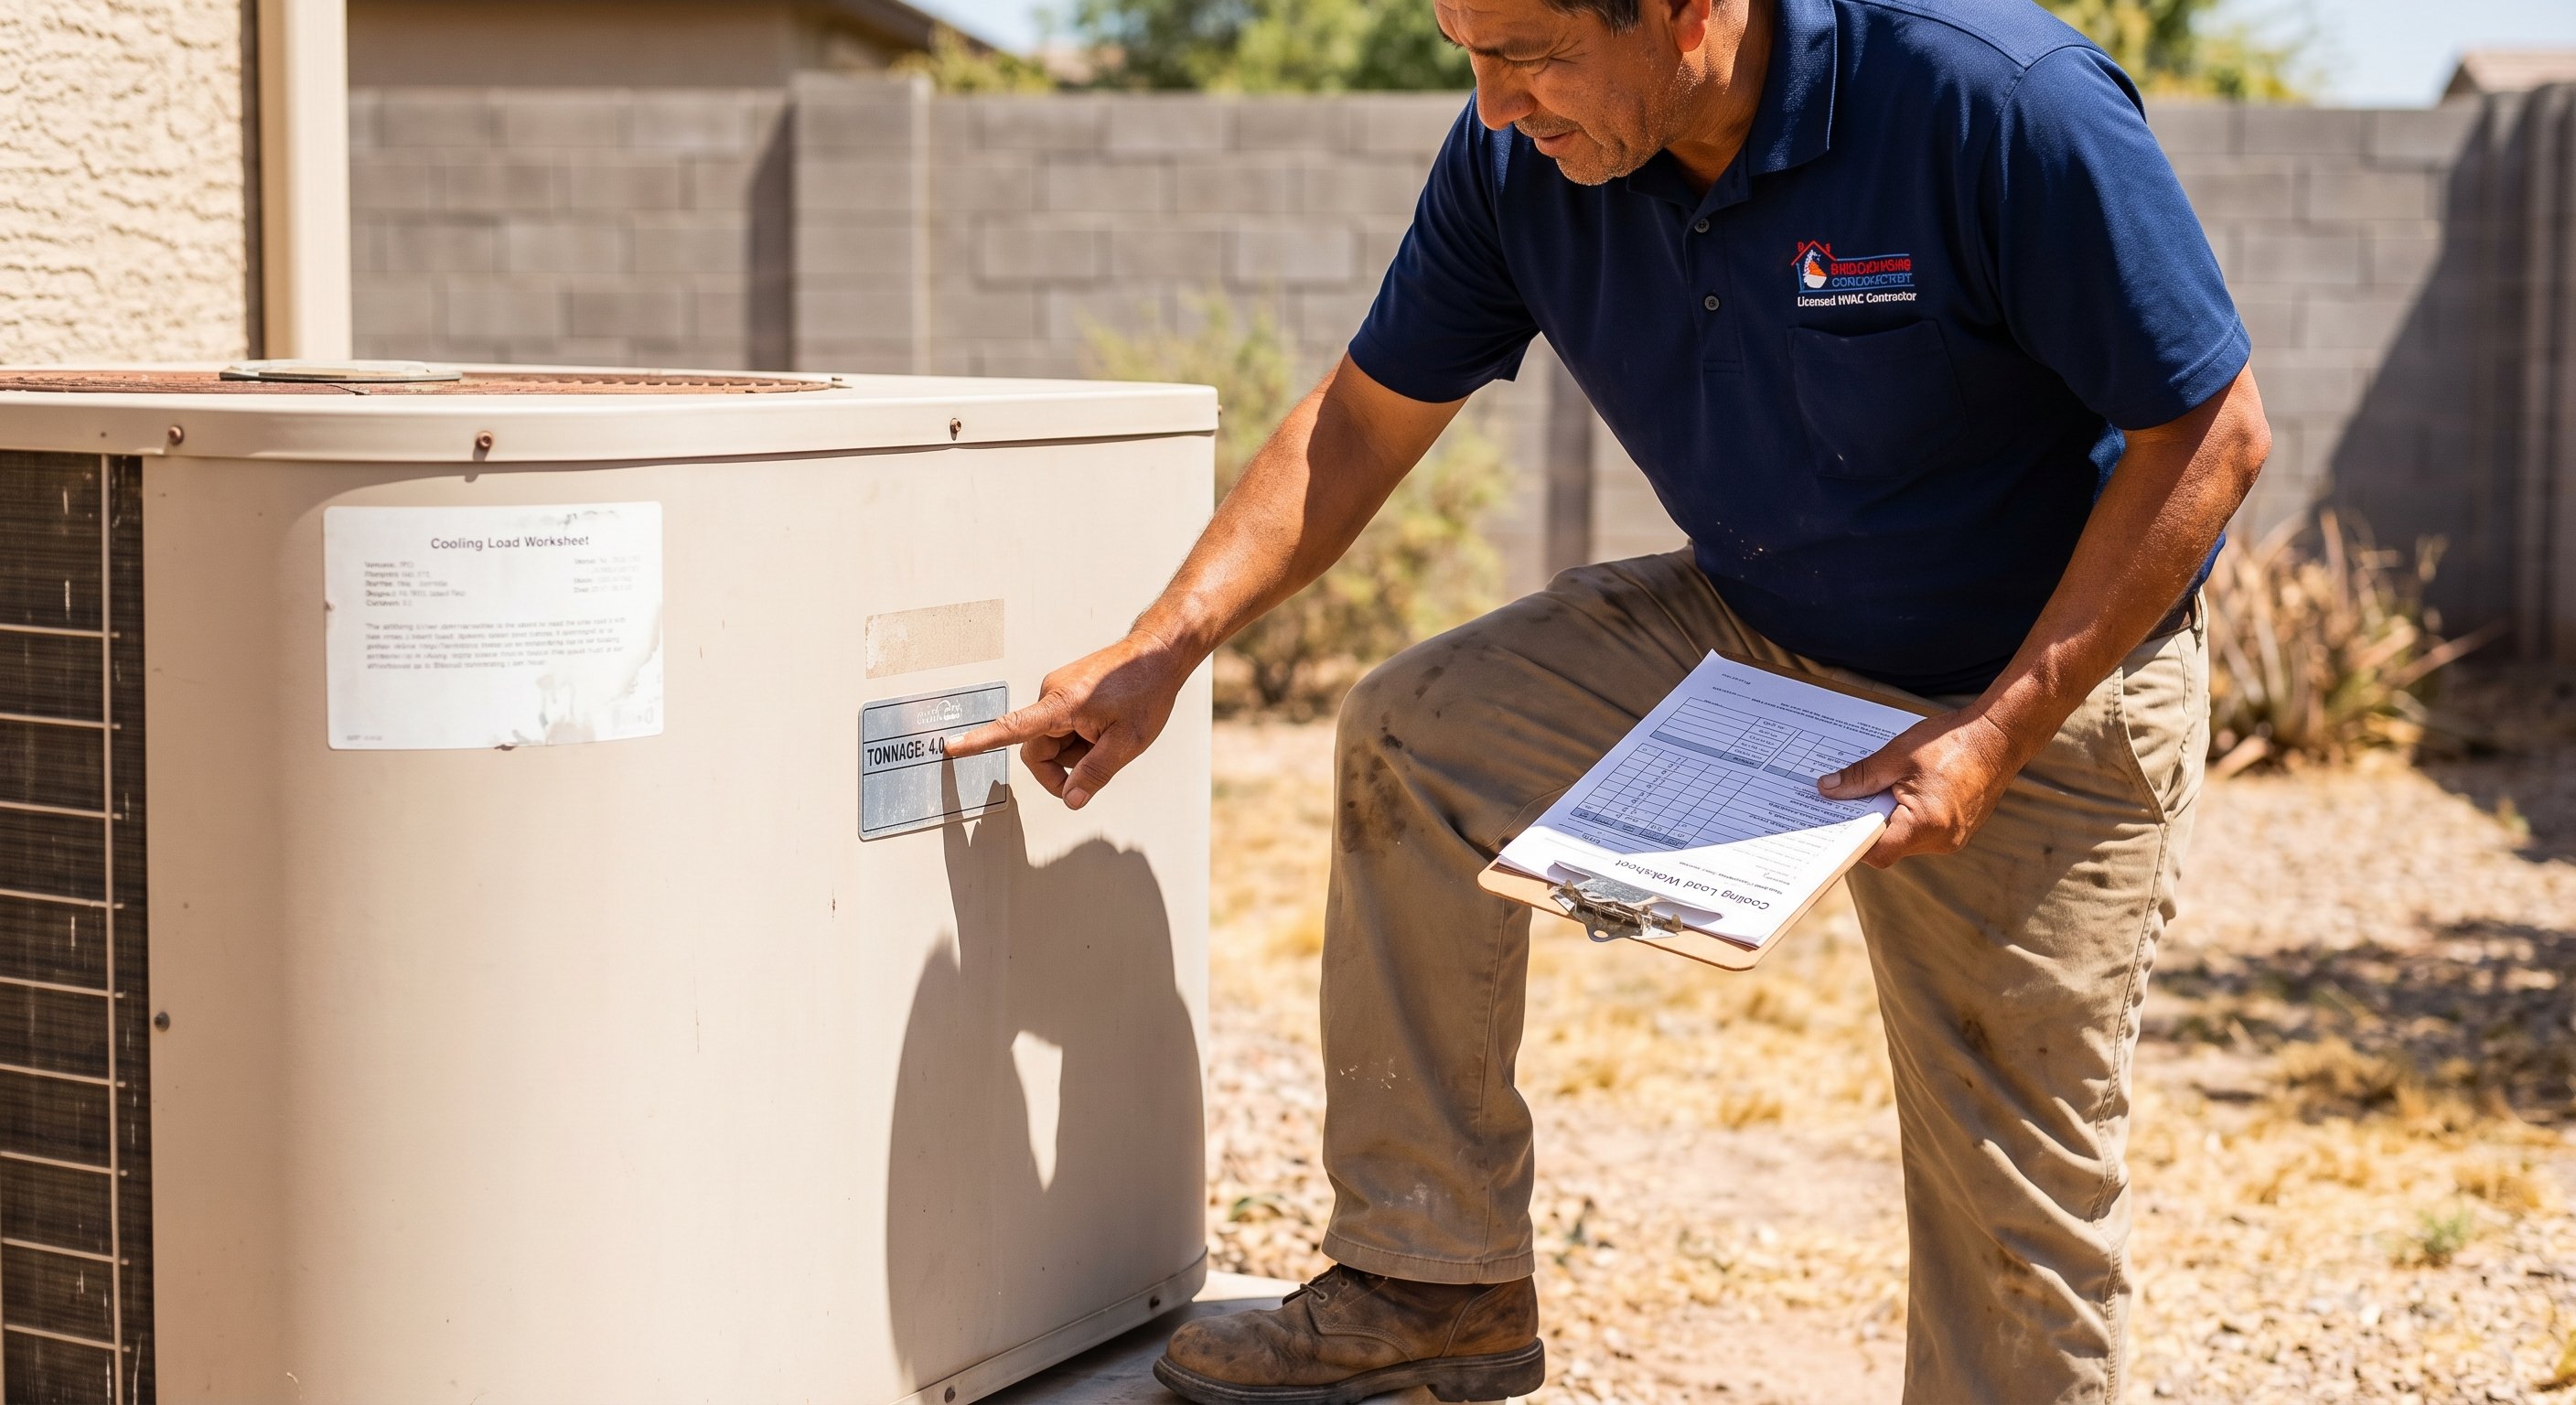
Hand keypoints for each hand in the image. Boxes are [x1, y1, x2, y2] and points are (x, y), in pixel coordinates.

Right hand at [945, 631, 1194, 809]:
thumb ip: (1095, 773)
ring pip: (1051, 740)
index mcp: (1062, 704)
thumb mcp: (1128, 742)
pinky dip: (1079, 737)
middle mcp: (1051, 693)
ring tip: (1109, 736)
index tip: (952, 747)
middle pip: (1037, 749)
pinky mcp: (1065, 691)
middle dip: (1063, 766)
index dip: (981, 741)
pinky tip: (1106, 726)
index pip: (1013, 728)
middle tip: (1099, 764)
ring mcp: (1057, 691)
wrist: (1157, 654)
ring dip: (1075, 751)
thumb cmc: (1145, 689)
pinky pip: (1061, 727)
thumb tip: (1071, 800)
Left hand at [1816, 708, 2031, 867]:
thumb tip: (1828, 789)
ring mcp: (1954, 838)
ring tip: (1877, 790)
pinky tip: (1900, 792)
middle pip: (1890, 847)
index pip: (1877, 853)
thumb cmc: (1952, 742)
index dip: (1852, 841)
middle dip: (1867, 824)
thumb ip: (1860, 777)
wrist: (2000, 736)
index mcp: (1925, 824)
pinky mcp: (1960, 830)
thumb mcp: (1896, 755)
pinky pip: (1923, 832)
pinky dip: (1907, 816)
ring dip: (1889, 819)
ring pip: (1906, 840)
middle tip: (1846, 801)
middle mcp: (1942, 840)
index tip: (1832, 823)